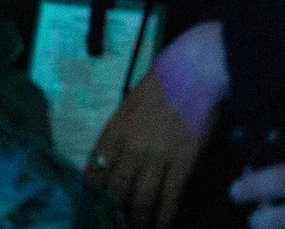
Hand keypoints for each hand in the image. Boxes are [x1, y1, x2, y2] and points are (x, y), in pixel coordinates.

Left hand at [93, 22, 227, 228]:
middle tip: (110, 225)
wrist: (196, 70)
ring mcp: (156, 155)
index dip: (92, 190)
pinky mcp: (183, 162)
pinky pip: (170, 196)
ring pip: (141, 197)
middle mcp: (130, 145)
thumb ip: (125, 128)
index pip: (96, 166)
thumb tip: (119, 151)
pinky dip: (165, 215)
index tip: (88, 206)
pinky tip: (162, 227)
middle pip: (115, 187)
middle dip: (112, 212)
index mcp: (115, 127)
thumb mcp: (132, 102)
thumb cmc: (166, 79)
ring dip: (138, 219)